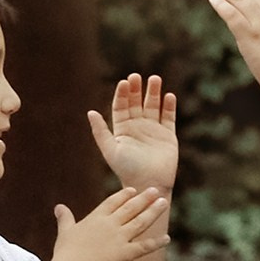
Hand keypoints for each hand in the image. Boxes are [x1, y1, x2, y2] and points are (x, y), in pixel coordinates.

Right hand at [48, 181, 169, 260]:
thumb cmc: (66, 254)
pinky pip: (145, 247)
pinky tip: (167, 238)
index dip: (124, 196)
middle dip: (144, 198)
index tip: (133, 190)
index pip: (113, 202)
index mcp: (96, 219)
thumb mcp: (65, 232)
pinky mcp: (126, 254)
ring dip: (153, 212)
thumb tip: (59, 207)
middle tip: (155, 190)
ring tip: (164, 202)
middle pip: (130, 208)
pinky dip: (156, 243)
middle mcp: (110, 225)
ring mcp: (120, 238)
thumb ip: (65, 219)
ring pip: (140, 222)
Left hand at [88, 72, 179, 193]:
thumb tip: (90, 112)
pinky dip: (169, 106)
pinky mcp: (168, 135)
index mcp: (122, 129)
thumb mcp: (111, 150)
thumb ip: (100, 131)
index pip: (121, 106)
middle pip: (136, 102)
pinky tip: (169, 96)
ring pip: (153, 106)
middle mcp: (137, 127)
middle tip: (136, 76)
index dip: (122, 94)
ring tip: (155, 78)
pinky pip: (168, 117)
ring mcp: (153, 130)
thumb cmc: (127, 170)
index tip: (124, 82)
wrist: (149, 184)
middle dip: (137, 89)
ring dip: (154, 92)